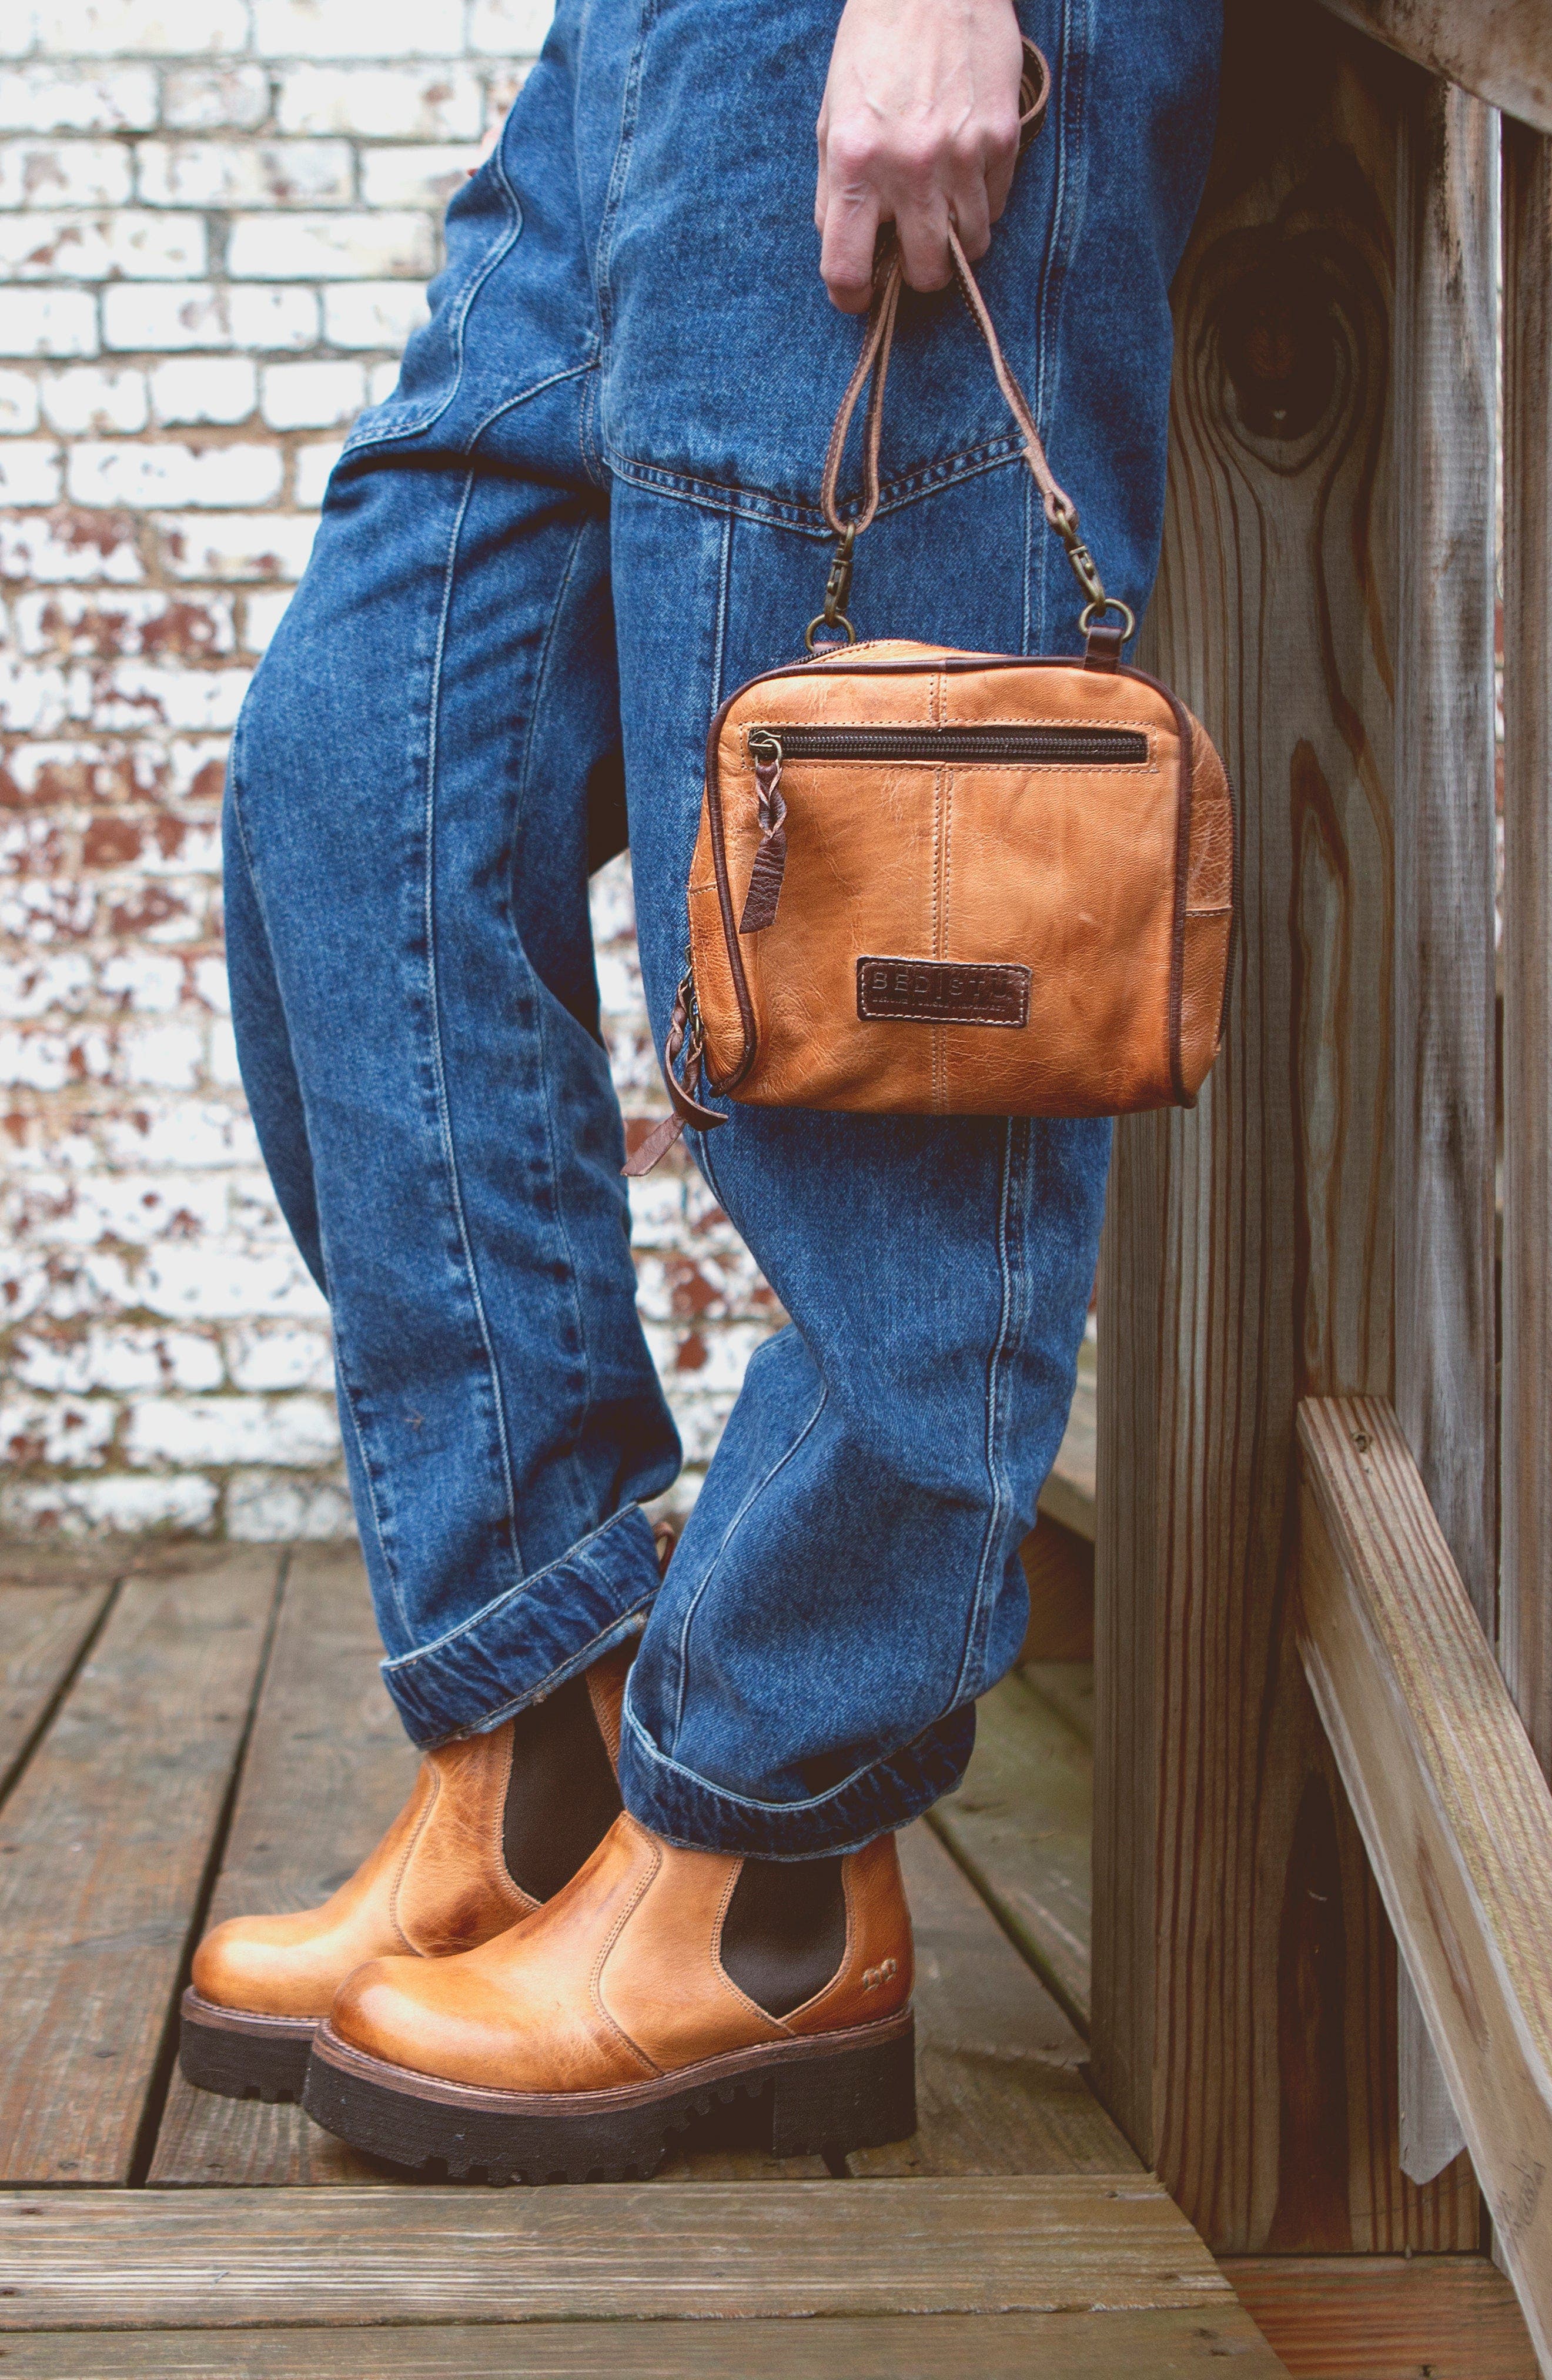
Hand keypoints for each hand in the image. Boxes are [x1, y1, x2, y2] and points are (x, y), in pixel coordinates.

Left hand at [815, 0, 1024, 313]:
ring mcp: (963, 155)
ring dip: (957, 238)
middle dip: (917, 271)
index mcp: (854, 162)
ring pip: (972, 246)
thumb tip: (847, 253)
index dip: (852, 297)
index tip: (859, 296)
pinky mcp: (1002, 138)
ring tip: (942, 201)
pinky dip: (982, 202)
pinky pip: (997, 206)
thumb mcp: (832, 120)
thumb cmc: (874, 50)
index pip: (847, 269)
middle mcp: (910, 166)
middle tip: (912, 247)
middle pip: (925, 273)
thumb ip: (835, 192)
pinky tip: (965, 166)